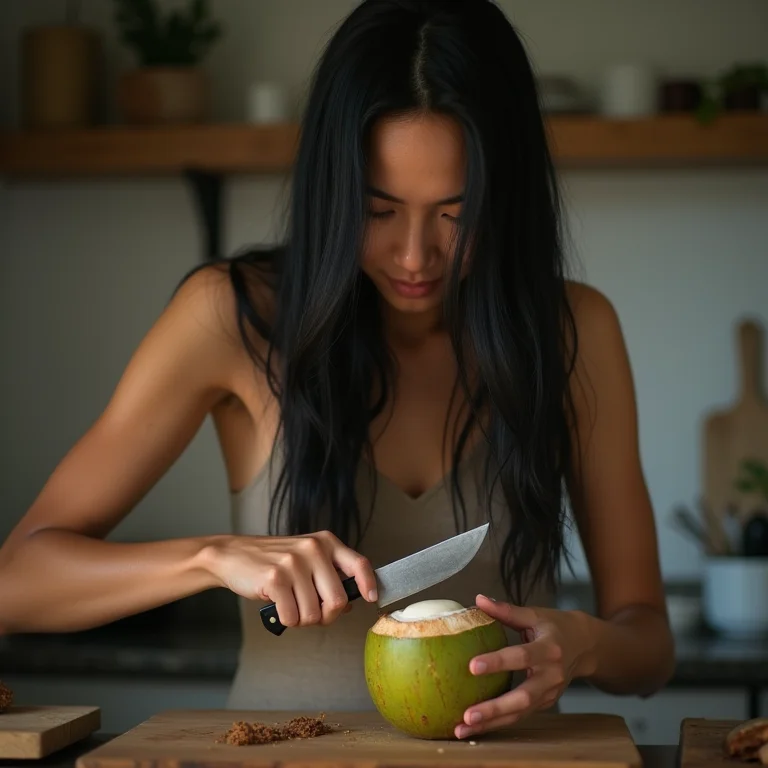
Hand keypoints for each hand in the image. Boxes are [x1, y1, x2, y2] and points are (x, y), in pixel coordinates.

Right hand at [202, 531, 377, 627]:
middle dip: (325, 616)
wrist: (233, 555)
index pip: (359, 564)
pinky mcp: (275, 578)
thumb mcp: (306, 560)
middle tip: (310, 612)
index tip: (371, 598)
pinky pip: (292, 617)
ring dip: (301, 619)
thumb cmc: (272, 561)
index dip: (368, 584)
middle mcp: (313, 549)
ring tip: (290, 604)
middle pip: (337, 600)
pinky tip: (278, 606)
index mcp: (325, 542)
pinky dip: (286, 620)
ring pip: (314, 613)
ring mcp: (294, 562)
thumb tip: (350, 603)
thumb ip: (329, 577)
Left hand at [455, 594, 593, 739]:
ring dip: (492, 723)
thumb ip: (506, 610)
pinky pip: (520, 716)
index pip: (521, 656)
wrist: (585, 645)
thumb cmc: (555, 626)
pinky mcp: (545, 704)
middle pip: (523, 697)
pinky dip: (498, 723)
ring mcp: (550, 693)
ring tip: (463, 729)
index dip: (497, 662)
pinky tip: (476, 728)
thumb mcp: (534, 614)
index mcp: (549, 649)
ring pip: (520, 713)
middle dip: (495, 708)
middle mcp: (552, 675)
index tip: (472, 666)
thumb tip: (479, 599)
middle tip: (467, 715)